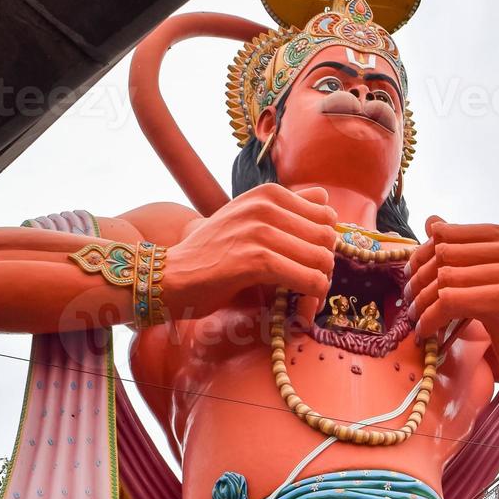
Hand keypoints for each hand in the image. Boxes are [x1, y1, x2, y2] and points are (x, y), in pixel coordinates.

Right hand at [166, 184, 336, 317]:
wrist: (171, 276)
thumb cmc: (211, 254)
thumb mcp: (246, 217)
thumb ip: (285, 208)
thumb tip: (327, 200)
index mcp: (268, 193)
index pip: (326, 215)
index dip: (322, 244)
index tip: (308, 264)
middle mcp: (266, 205)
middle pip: (327, 237)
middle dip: (324, 266)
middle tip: (309, 286)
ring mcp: (260, 232)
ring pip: (321, 260)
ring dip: (319, 285)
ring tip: (304, 298)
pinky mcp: (256, 261)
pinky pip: (307, 279)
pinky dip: (310, 296)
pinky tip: (300, 306)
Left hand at [404, 217, 498, 391]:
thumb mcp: (484, 275)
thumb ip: (459, 249)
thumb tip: (431, 220)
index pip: (443, 234)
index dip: (420, 257)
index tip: (410, 279)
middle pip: (440, 256)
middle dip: (417, 283)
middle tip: (409, 305)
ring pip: (442, 279)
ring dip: (421, 304)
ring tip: (416, 320)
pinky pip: (449, 302)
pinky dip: (430, 319)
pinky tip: (426, 333)